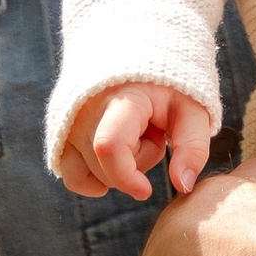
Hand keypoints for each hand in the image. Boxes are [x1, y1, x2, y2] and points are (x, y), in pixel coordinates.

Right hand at [59, 83, 214, 203]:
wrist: (135, 65)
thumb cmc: (167, 90)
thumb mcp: (192, 111)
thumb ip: (193, 149)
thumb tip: (183, 186)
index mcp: (120, 99)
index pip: (109, 146)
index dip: (127, 177)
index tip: (146, 190)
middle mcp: (85, 111)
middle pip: (107, 167)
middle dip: (137, 162)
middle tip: (151, 131)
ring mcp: (70, 124)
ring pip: (92, 174)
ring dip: (118, 166)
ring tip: (134, 133)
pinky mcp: (62, 135)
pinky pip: (72, 177)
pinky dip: (94, 179)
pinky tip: (115, 163)